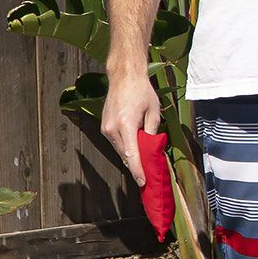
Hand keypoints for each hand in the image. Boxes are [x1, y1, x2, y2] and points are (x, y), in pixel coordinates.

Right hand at [101, 66, 163, 184]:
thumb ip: (152, 133)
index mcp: (126, 125)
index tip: (142, 182)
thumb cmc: (141, 91)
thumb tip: (151, 150)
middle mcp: (112, 129)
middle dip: (136, 165)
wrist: (124, 76)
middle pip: (124, 155)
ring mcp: (105, 128)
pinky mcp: (104, 126)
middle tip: (149, 174)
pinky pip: (116, 142)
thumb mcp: (153, 113)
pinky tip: (134, 146)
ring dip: (130, 155)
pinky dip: (124, 147)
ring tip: (143, 159)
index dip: (137, 171)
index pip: (131, 155)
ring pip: (119, 150)